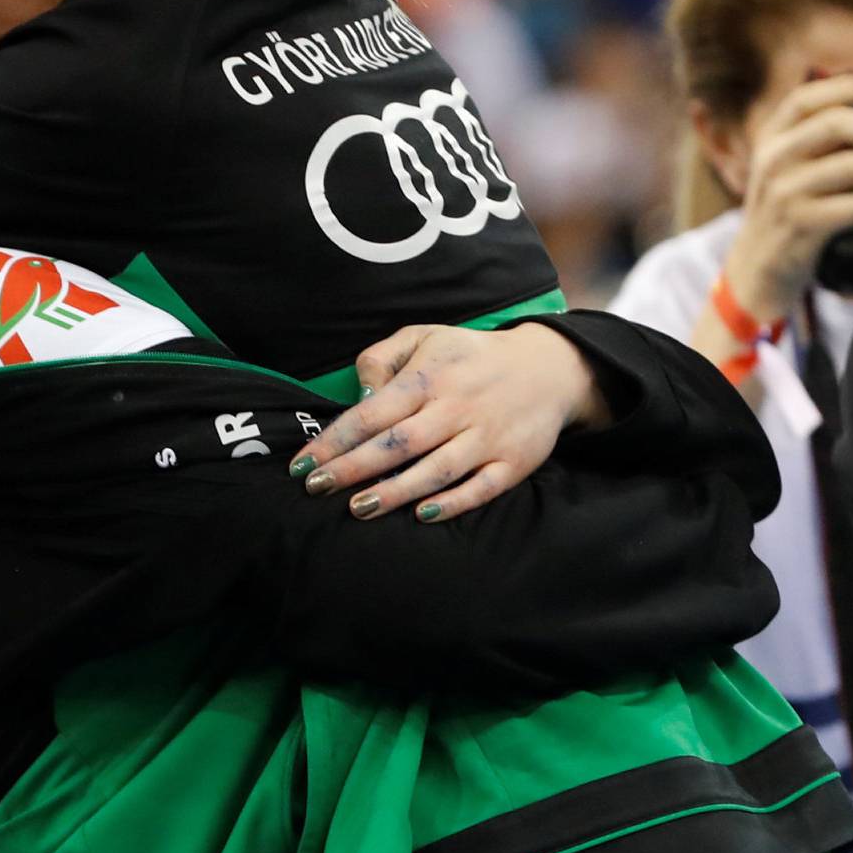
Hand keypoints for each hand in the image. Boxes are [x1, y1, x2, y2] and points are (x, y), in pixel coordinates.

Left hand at [288, 325, 607, 521]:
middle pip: (397, 444)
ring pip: (436, 470)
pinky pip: (481, 488)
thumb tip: (358, 394)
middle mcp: (457, 407)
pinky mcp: (513, 462)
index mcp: (430, 377)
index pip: (372, 413)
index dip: (333, 441)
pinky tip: (422, 515)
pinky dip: (453, 503)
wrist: (549, 368)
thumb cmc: (472, 357)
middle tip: (315, 488)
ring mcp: (487, 436)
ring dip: (395, 492)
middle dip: (352, 469)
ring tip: (358, 509)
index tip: (302, 463)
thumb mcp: (425, 337)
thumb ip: (382, 357)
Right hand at [722, 74, 852, 324]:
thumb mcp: (783, 170)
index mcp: (768, 140)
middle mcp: (772, 161)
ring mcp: (784, 194)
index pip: (804, 99)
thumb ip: (810, 140)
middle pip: (833, 124)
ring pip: (851, 166)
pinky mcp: (801, 227)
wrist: (755, 273)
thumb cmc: (784, 215)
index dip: (844, 87)